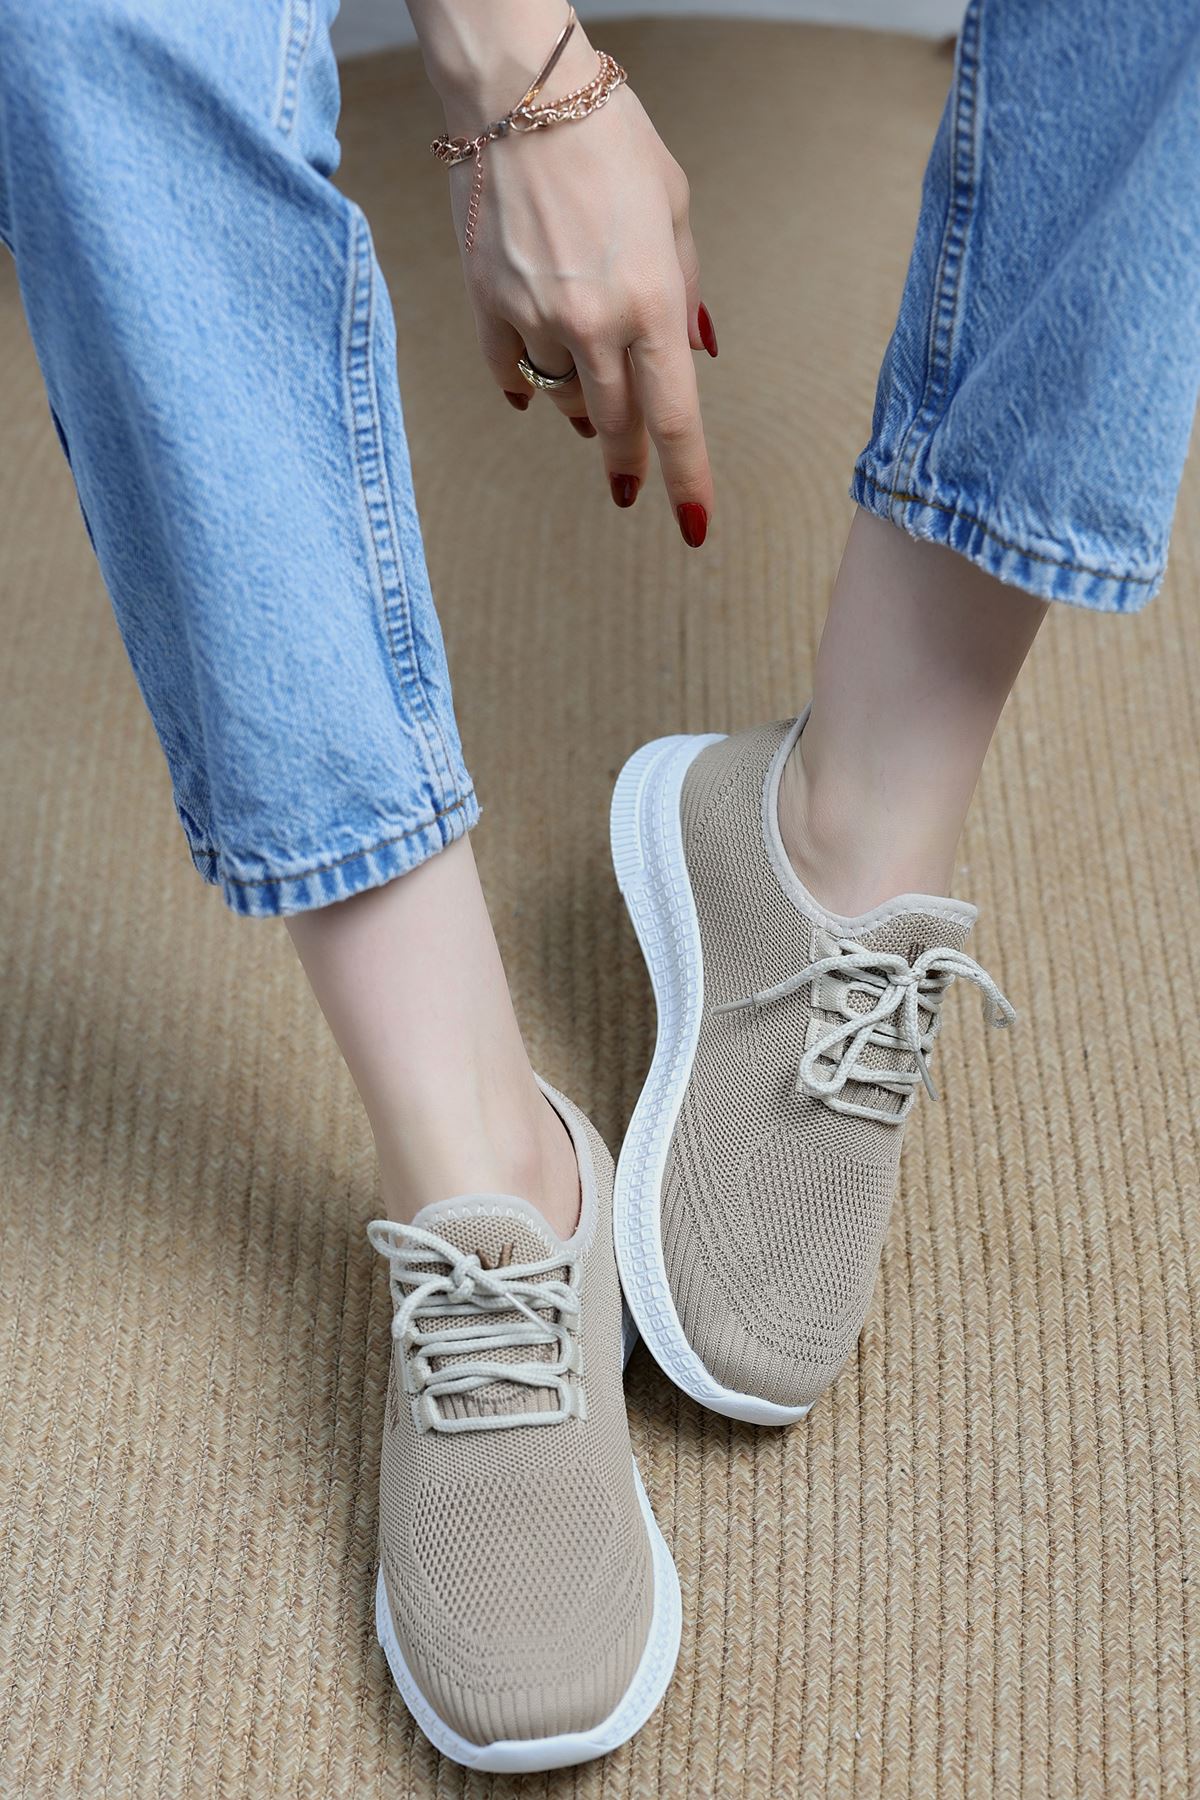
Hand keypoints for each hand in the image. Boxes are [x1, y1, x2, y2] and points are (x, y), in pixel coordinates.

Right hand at [422, 10, 716, 545]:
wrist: (519, 92)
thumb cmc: (611, 138)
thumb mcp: (675, 207)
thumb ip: (686, 287)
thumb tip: (692, 352)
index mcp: (653, 302)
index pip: (676, 419)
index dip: (687, 482)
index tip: (692, 527)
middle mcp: (594, 322)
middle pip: (616, 428)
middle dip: (627, 462)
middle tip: (627, 481)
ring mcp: (534, 318)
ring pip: (563, 402)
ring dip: (581, 411)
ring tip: (589, 402)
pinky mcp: (486, 304)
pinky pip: (509, 374)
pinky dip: (523, 388)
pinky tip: (531, 388)